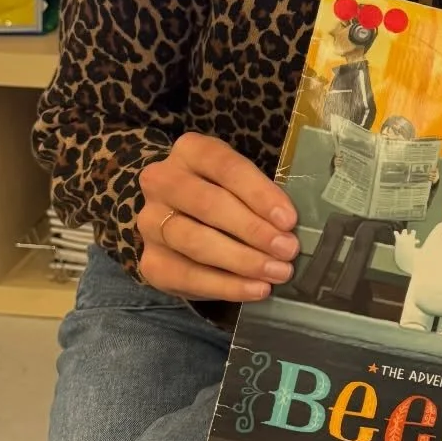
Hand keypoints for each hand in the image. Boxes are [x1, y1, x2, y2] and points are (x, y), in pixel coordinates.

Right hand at [137, 131, 298, 303]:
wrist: (181, 219)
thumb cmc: (227, 195)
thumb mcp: (242, 183)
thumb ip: (261, 196)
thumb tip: (290, 227)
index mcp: (191, 151)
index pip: (226, 167)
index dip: (259, 194)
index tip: (288, 220)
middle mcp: (162, 181)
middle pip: (208, 204)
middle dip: (253, 230)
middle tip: (288, 250)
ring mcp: (151, 222)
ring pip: (195, 241)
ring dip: (242, 260)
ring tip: (277, 272)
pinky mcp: (150, 261)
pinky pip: (187, 276)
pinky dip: (226, 286)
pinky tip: (256, 289)